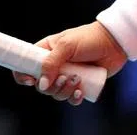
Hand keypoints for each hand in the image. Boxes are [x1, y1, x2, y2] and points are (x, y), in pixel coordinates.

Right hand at [12, 21, 128, 104]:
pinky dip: (73, 98)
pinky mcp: (79, 85)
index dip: (23, 75)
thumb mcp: (67, 45)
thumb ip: (51, 63)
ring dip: (65, 91)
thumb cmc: (88, 38)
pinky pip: (70, 98)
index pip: (25, 65)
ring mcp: (66, 76)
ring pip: (56, 93)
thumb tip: (42, 84)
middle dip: (52, 86)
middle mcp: (54, 65)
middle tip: (65, 77)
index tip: (30, 81)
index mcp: (46, 52)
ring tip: (78, 80)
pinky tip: (81, 91)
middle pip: (41, 85)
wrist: (113, 43)